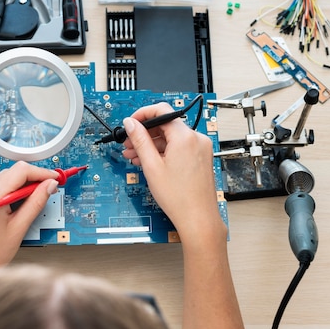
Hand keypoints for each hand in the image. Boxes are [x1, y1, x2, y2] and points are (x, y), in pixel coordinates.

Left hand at [0, 161, 58, 273]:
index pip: (21, 171)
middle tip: (50, 187)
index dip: (41, 173)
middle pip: (14, 171)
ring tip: (37, 196)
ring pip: (7, 176)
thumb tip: (49, 186)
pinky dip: (13, 189)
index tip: (54, 178)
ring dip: (24, 183)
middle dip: (34, 178)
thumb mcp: (19, 228)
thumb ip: (36, 203)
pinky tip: (21, 200)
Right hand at [121, 103, 223, 239]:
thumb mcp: (151, 166)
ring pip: (171, 138)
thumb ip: (140, 140)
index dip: (142, 115)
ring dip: (152, 144)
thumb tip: (130, 123)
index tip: (130, 124)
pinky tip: (150, 162)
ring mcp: (200, 148)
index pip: (161, 110)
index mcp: (185, 137)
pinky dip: (164, 151)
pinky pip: (179, 147)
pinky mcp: (201, 157)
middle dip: (144, 133)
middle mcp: (196, 139)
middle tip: (128, 144)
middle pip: (165, 125)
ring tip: (135, 156)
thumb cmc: (178, 197)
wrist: (197, 218)